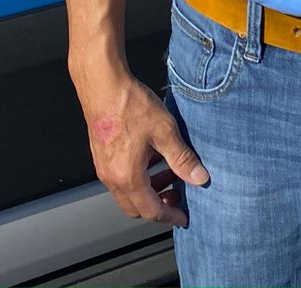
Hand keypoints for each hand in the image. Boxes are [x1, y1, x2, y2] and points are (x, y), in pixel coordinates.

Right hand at [72, 62, 209, 226]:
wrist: (102, 84)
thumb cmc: (128, 104)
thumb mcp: (164, 131)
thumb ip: (182, 158)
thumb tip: (199, 178)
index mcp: (127, 177)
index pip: (151, 210)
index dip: (170, 215)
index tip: (184, 216)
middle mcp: (111, 177)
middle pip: (136, 207)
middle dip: (159, 206)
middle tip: (178, 196)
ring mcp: (103, 167)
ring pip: (127, 193)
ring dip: (149, 190)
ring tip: (169, 174)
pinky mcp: (101, 155)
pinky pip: (120, 177)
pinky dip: (138, 177)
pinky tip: (152, 158)